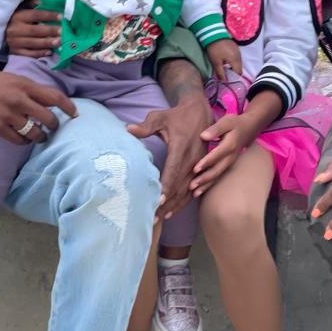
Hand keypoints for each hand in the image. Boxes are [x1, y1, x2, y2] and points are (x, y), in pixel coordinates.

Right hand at [0, 66, 75, 145]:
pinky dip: (24, 141)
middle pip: (49, 119)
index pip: (55, 97)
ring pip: (35, 133)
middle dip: (55, 126)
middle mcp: (19, 99)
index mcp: (24, 84)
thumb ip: (28, 89)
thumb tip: (46, 102)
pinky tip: (24, 139)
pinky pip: (19, 140)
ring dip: (41, 137)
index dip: (68, 107)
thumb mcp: (10, 78)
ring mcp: (8, 115)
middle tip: (53, 127)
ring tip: (40, 136)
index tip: (74, 113)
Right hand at [6, 0, 60, 58]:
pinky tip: (49, 51)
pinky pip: (29, 54)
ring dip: (47, 43)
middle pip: (35, 30)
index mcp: (17, 16)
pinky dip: (39, 53)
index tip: (60, 16)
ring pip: (33, 43)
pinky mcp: (15, 52)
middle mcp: (15, 29)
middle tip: (62, 31)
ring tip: (59, 42)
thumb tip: (40, 1)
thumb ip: (29, 4)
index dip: (48, 15)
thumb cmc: (13, 19)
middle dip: (50, 30)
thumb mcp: (19, 9)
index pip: (35, 15)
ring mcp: (15, 42)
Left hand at [128, 94, 212, 218]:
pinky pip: (195, 188)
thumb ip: (145, 126)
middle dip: (167, 203)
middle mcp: (193, 158)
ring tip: (162, 218)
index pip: (173, 171)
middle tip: (154, 217)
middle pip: (180, 185)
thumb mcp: (160, 117)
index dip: (166, 187)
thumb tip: (128, 129)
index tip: (157, 201)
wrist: (200, 112)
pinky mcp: (203, 168)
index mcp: (181, 147)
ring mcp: (200, 164)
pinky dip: (185, 200)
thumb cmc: (177, 116)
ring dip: (176, 205)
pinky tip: (174, 210)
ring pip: (188, 190)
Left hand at [191, 112, 253, 194]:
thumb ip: (215, 129)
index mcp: (230, 145)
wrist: (248, 129)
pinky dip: (209, 185)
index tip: (195, 168)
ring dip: (206, 185)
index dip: (207, 162)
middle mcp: (230, 156)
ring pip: (217, 176)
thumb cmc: (234, 124)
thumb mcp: (227, 121)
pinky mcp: (226, 166)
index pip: (217, 154)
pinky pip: (218, 177)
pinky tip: (199, 191)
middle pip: (217, 169)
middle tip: (192, 186)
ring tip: (194, 193)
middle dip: (205, 178)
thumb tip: (203, 136)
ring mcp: (229, 163)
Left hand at [206, 38, 242, 79]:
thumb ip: (221, 73)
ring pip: (238, 63)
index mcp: (236, 61)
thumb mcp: (216, 63)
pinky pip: (236, 57)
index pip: (239, 73)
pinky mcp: (235, 47)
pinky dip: (233, 61)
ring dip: (233, 67)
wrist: (214, 34)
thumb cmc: (215, 49)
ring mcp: (238, 51)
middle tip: (226, 76)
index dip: (235, 78)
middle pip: (239, 68)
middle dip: (234, 73)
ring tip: (226, 69)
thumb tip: (224, 81)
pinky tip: (226, 61)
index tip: (229, 81)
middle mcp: (239, 56)